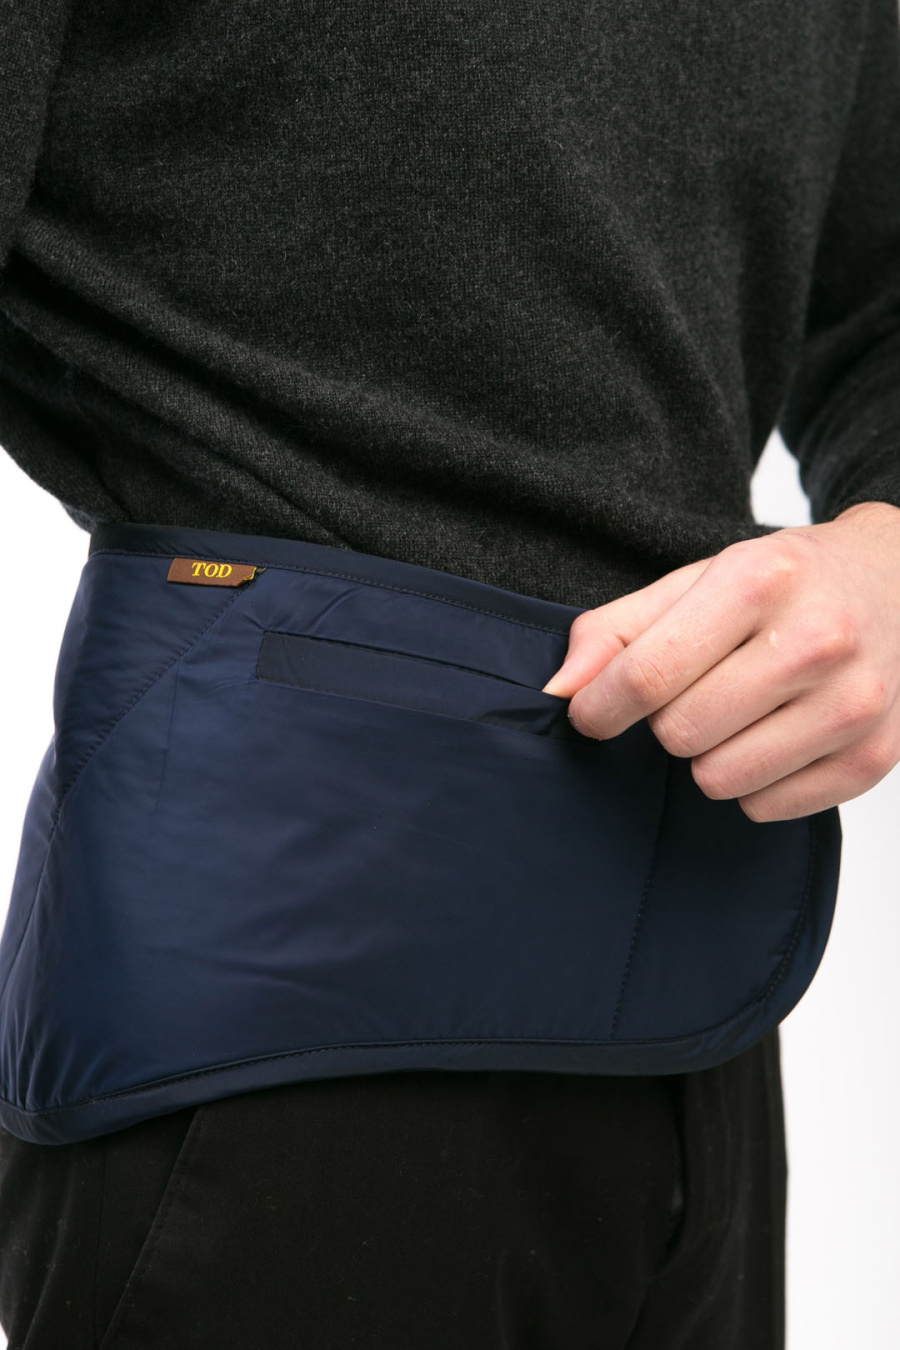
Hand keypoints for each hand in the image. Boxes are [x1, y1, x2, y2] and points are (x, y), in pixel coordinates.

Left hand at [541, 501, 899, 821]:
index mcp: (760, 581)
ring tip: (737, 711)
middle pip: (680, 732)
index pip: (648, 675)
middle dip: (666, 720)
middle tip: (694, 691)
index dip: (600, 706)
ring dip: (708, 754)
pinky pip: (766, 808)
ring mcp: (854, 703)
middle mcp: (817, 640)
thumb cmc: (786, 583)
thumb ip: (616, 631)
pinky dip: (753, 781)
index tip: (590, 712)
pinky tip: (775, 734)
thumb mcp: (697, 580)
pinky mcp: (874, 757)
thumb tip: (560, 691)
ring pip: (719, 778)